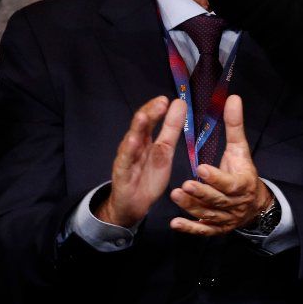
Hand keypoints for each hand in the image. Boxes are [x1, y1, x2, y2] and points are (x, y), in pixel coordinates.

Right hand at [95, 96, 186, 227]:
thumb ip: (171, 129)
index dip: (157, 109)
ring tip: (143, 115)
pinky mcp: (123, 175)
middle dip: (149, 113)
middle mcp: (134, 146)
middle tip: (161, 101)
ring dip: (136, 129)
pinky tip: (133, 141)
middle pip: (140, 127)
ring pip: (130, 141)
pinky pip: (125, 162)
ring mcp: (127, 159)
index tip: (168, 98)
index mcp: (145, 140)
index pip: (150, 120)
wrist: (133, 205)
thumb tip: (180, 103)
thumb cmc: (148, 176)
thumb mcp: (164, 151)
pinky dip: (128, 152)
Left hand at [169, 95, 272, 235]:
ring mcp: (225, 218)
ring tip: (176, 195)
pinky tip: (175, 223)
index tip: (201, 168)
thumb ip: (235, 125)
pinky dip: (189, 228)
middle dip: (201, 193)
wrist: (254, 203)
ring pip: (207, 214)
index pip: (229, 182)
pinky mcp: (216, 228)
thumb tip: (233, 99)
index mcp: (242, 184)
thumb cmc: (244, 172)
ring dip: (191, 207)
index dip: (216, 177)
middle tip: (184, 185)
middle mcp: (234, 203)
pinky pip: (202, 230)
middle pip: (217, 200)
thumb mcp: (241, 148)